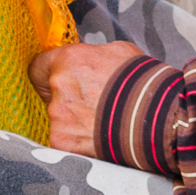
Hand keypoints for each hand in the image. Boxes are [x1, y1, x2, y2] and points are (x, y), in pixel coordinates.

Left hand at [29, 39, 145, 154]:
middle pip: (50, 94)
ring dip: (72, 120)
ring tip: (100, 121)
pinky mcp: (62, 142)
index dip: (48, 74)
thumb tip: (85, 61)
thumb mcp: (117, 52)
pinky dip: (77, 140)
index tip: (55, 80)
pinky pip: (64, 139)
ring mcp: (58, 116)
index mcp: (68, 60)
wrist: (158, 117)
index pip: (37, 66)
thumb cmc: (142, 82)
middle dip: (66, 98)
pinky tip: (97, 136)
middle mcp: (58, 85)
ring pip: (58, 118)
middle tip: (92, 103)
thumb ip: (91, 56)